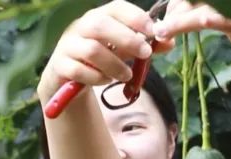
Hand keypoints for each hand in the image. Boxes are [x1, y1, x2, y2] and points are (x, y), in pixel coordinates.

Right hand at [37, 1, 163, 103]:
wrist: (70, 76)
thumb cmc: (103, 57)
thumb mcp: (126, 50)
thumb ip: (147, 46)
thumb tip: (170, 42)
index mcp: (99, 17)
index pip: (116, 7)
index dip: (135, 17)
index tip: (152, 31)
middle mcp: (81, 27)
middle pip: (100, 25)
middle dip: (127, 39)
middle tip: (146, 53)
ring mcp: (68, 45)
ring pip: (92, 50)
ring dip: (115, 65)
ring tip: (127, 75)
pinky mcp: (61, 65)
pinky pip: (80, 71)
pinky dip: (98, 78)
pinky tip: (106, 80)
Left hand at [154, 0, 230, 81]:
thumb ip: (220, 14)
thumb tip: (196, 13)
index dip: (182, 2)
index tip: (168, 15)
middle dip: (176, 9)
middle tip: (162, 27)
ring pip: (204, 5)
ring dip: (178, 18)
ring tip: (162, 31)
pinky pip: (218, 19)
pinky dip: (197, 21)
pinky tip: (185, 25)